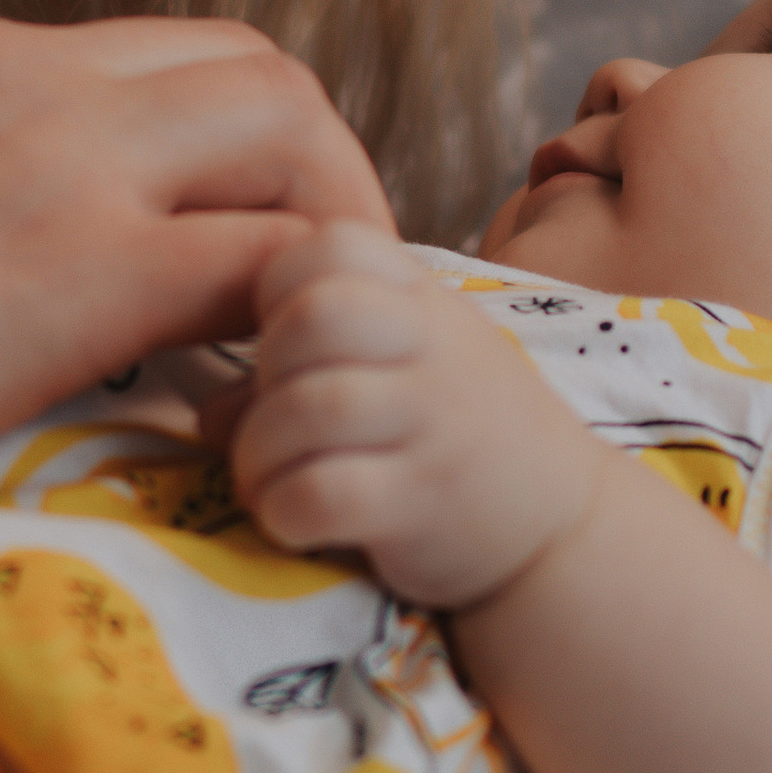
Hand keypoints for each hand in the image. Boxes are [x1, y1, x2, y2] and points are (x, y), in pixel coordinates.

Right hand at [0, 0, 400, 521]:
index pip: (126, 54)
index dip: (202, 144)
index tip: (214, 241)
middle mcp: (1, 66)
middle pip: (244, 66)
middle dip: (311, 168)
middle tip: (318, 294)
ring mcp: (43, 153)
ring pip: (286, 132)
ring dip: (335, 232)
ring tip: (326, 353)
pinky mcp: (67, 267)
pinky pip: (269, 264)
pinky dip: (304, 326)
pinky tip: (274, 415)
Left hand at [226, 223, 607, 607]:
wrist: (560, 527)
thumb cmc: (457, 434)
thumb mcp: (400, 370)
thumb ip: (306, 367)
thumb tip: (211, 415)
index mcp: (422, 298)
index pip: (329, 245)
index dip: (280, 290)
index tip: (287, 348)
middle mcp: (434, 347)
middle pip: (316, 314)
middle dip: (267, 367)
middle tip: (272, 413)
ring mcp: (434, 423)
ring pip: (307, 407)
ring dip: (257, 452)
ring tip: (264, 479)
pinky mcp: (425, 503)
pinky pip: (322, 492)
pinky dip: (283, 509)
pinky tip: (293, 520)